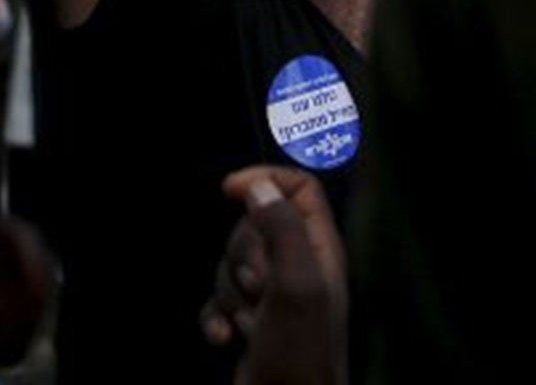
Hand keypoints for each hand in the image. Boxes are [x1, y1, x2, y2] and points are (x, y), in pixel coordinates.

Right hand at [201, 167, 346, 384]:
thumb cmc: (298, 355)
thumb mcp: (296, 284)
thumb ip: (282, 228)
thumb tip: (259, 187)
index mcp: (320, 250)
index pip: (298, 186)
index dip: (264, 180)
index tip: (231, 191)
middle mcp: (299, 268)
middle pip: (254, 225)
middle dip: (242, 254)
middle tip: (260, 290)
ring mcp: (273, 297)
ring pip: (231, 263)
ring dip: (229, 292)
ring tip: (250, 325)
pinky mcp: (248, 323)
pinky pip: (217, 299)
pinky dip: (214, 316)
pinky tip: (224, 338)